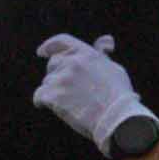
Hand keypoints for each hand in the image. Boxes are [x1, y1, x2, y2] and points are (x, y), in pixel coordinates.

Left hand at [33, 31, 153, 154]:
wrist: (115, 118)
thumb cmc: (118, 96)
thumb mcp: (113, 68)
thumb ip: (102, 54)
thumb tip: (105, 41)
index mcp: (86, 54)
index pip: (62, 42)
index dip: (50, 46)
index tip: (41, 52)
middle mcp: (72, 63)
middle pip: (53, 64)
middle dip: (56, 74)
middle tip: (65, 89)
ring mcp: (62, 79)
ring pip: (47, 82)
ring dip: (52, 90)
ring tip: (67, 103)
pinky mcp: (54, 96)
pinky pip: (39, 95)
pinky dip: (40, 101)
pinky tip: (46, 106)